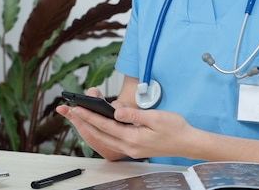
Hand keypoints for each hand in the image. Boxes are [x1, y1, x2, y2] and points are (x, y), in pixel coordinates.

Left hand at [57, 87, 197, 160]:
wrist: (187, 142)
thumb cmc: (175, 128)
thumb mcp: (156, 117)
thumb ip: (134, 115)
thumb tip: (116, 110)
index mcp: (133, 138)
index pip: (105, 125)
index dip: (90, 116)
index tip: (77, 108)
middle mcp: (129, 147)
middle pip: (100, 135)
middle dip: (84, 123)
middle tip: (71, 112)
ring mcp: (131, 149)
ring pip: (104, 139)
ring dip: (91, 129)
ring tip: (79, 118)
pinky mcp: (134, 149)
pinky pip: (112, 141)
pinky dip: (102, 133)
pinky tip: (98, 126)